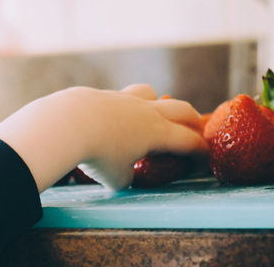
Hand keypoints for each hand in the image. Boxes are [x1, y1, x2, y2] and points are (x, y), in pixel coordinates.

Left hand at [0, 84, 207, 190]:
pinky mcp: (103, 95)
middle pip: (181, 109)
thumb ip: (126, 177)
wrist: (68, 124)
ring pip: (151, 93)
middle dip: (192, 120)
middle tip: (196, 129)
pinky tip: (114, 118)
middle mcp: (147, 112)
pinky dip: (126, 107)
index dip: (201, 151)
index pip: (189, 141)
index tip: (205, 157)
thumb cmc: (97, 155)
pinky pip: (122, 97)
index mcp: (158, 133)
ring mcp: (125, 99)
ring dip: (159, 103)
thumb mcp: (116, 179)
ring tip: (154, 114)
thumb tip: (124, 175)